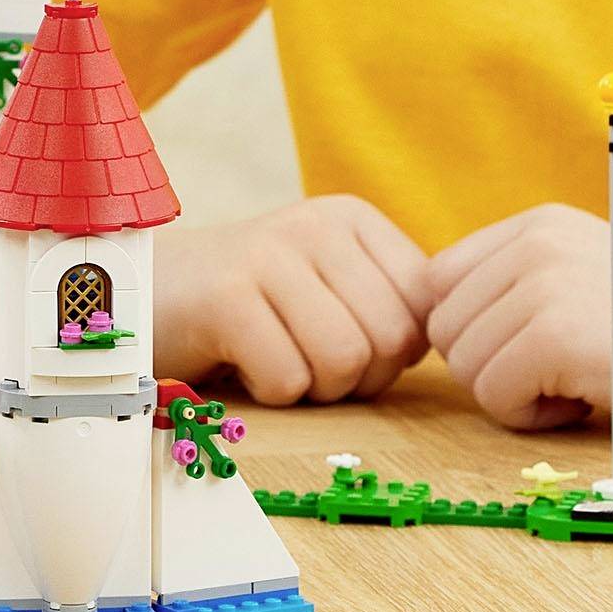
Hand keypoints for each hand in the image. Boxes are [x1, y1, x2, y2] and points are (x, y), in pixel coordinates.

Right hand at [157, 198, 434, 405]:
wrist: (146, 295)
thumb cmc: (254, 308)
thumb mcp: (331, 287)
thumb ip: (392, 304)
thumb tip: (466, 343)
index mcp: (351, 219)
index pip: (425, 309)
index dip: (394, 352)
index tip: (343, 340)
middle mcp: (314, 224)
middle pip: (390, 340)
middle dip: (357, 377)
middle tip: (305, 359)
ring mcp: (267, 255)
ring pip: (345, 362)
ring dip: (314, 387)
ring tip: (276, 359)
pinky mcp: (225, 297)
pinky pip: (288, 378)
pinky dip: (270, 392)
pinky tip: (241, 361)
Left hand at [427, 204, 612, 436]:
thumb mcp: (582, 277)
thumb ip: (511, 283)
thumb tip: (427, 315)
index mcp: (533, 225)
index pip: (436, 281)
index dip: (471, 330)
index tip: (526, 351)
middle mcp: (533, 244)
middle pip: (442, 325)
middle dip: (489, 366)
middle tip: (557, 376)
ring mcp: (545, 286)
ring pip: (463, 364)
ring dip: (512, 395)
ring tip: (575, 387)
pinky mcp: (560, 338)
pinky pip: (494, 396)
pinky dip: (531, 419)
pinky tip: (584, 405)